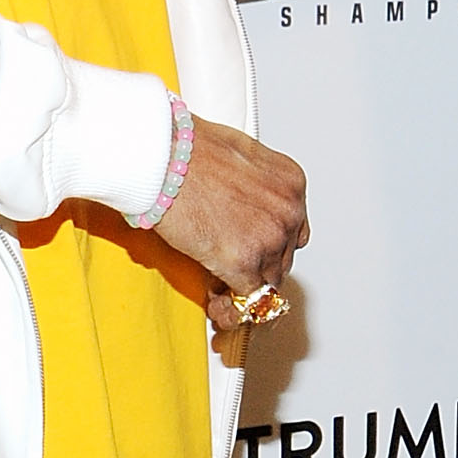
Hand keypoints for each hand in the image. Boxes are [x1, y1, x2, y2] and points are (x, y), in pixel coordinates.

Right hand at [148, 118, 308, 324]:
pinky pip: (247, 301)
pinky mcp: (243, 263)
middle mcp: (289, 212)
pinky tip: (216, 303)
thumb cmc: (187, 150)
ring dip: (242, 286)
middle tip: (227, 268)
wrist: (163, 156)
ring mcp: (269, 239)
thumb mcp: (241, 157)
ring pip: (267, 282)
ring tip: (216, 282)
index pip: (293, 232)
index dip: (269, 245)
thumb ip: (253, 188)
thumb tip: (243, 210)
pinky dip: (231, 307)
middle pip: (282, 259)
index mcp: (291, 184)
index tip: (251, 250)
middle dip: (256, 267)